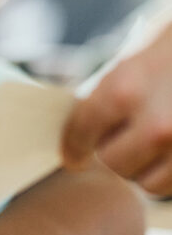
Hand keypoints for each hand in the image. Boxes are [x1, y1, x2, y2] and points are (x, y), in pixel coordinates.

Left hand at [63, 23, 171, 192]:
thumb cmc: (165, 50)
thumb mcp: (125, 65)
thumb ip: (100, 101)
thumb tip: (74, 138)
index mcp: (123, 92)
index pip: (81, 135)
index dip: (73, 148)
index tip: (73, 157)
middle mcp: (155, 124)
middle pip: (111, 163)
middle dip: (107, 155)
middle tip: (112, 145)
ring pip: (144, 181)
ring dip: (138, 168)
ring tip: (141, 147)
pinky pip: (171, 183)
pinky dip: (164, 173)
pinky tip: (163, 152)